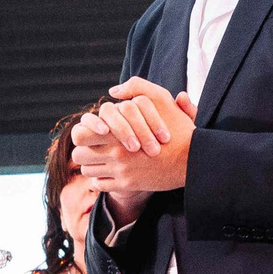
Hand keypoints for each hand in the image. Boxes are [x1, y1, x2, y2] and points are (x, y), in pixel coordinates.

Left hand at [71, 80, 196, 198]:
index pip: (80, 135)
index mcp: (118, 132)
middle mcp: (115, 153)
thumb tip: (114, 91)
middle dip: (83, 150)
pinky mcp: (127, 186)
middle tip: (92, 148)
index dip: (81, 133)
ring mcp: (120, 171)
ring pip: (87, 171)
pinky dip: (101, 180)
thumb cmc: (178, 129)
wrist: (193, 160)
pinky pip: (100, 185)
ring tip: (100, 161)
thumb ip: (137, 87)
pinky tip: (110, 173)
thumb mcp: (161, 99)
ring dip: (91, 166)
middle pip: (79, 155)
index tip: (91, 133)